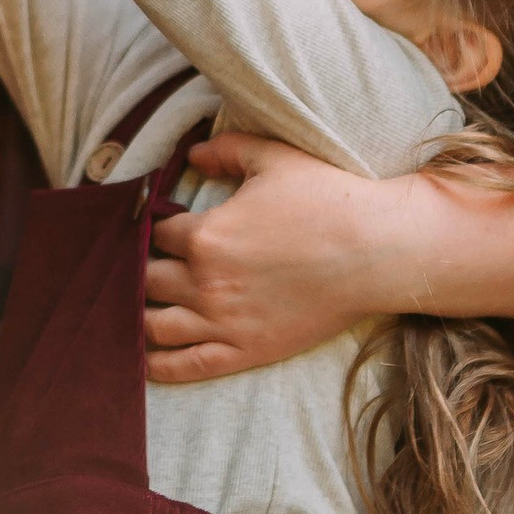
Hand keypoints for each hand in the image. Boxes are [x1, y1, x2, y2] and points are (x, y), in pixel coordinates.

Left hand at [142, 132, 406, 381]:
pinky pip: (188, 364)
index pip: (155, 233)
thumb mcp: (273, 157)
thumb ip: (225, 149)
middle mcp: (206, 283)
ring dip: (139, 315)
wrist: (377, 251)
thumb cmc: (328, 199)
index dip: (152, 226)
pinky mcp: (248, 351)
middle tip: (144, 264)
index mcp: (206, 235)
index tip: (156, 226)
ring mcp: (225, 322)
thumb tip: (191, 155)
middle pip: (147, 279)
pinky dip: (158, 364)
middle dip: (142, 268)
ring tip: (135, 309)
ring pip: (156, 326)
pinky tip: (144, 359)